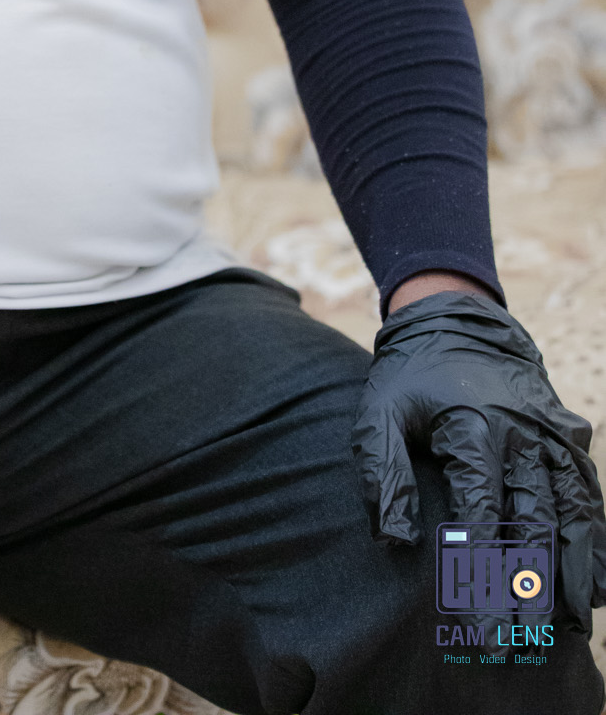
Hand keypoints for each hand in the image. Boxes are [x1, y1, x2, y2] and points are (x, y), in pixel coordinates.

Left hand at [353, 290, 605, 630]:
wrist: (458, 322)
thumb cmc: (411, 378)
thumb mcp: (379, 413)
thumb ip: (384, 474)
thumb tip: (394, 542)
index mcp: (472, 430)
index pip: (480, 518)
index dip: (482, 577)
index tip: (481, 628)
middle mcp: (520, 435)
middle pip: (532, 524)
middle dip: (530, 589)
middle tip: (523, 641)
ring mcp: (551, 435)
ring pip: (574, 512)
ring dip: (576, 571)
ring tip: (571, 624)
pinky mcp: (569, 437)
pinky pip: (590, 494)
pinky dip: (598, 539)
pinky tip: (597, 583)